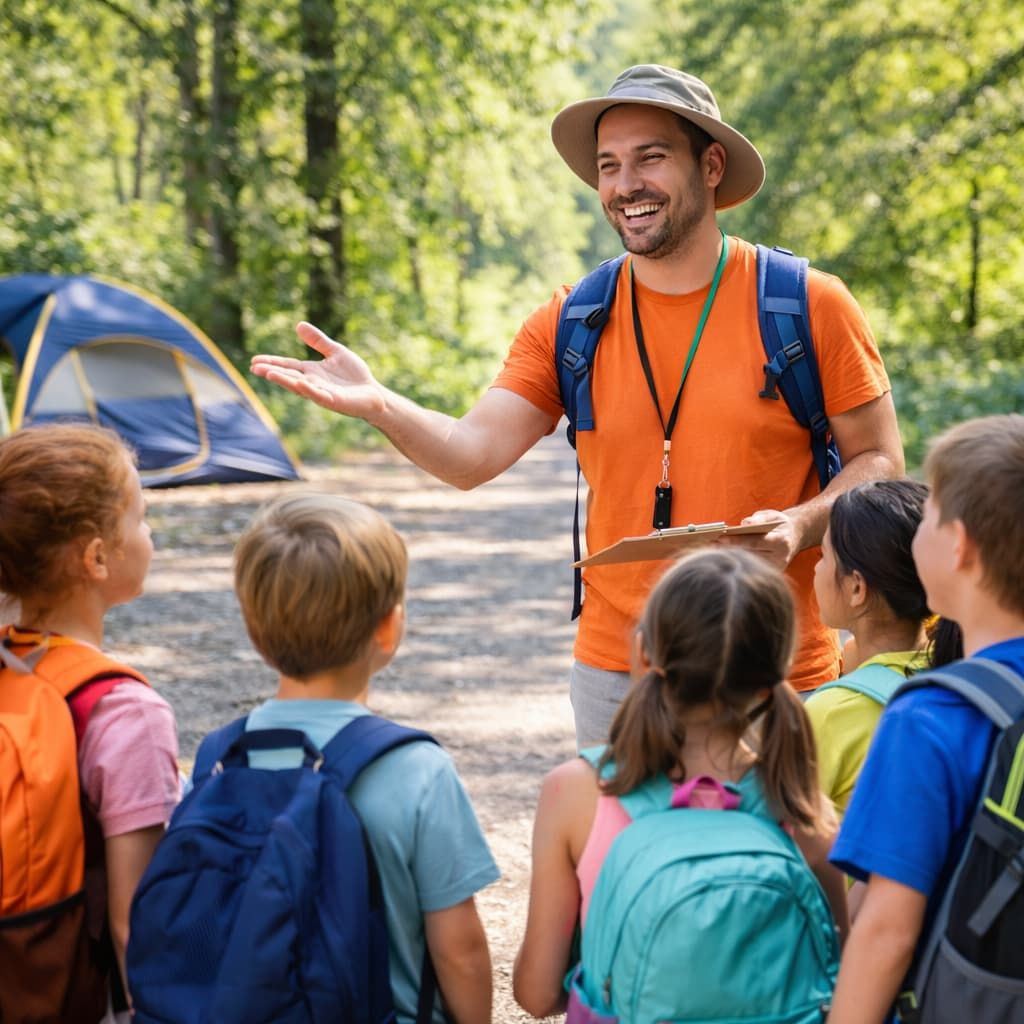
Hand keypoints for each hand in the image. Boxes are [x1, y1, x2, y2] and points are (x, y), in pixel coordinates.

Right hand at [250, 322, 386, 421]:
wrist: (374, 394)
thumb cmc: (355, 375)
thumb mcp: (336, 352)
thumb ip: (318, 341)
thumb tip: (299, 325)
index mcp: (311, 372)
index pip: (288, 366)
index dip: (272, 362)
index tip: (254, 360)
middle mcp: (313, 383)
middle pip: (289, 376)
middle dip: (272, 372)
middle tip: (254, 368)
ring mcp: (322, 393)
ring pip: (300, 387)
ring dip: (285, 380)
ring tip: (269, 374)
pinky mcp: (334, 401)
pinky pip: (319, 395)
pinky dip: (309, 390)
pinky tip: (299, 384)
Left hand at [719, 508, 800, 568]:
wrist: (793, 537)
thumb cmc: (778, 525)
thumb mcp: (772, 516)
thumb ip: (759, 518)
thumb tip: (744, 522)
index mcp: (782, 542)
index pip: (756, 542)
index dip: (737, 540)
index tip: (720, 537)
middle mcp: (780, 558)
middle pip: (750, 555)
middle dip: (729, 549)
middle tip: (709, 544)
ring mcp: (775, 569)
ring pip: (748, 564)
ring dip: (729, 557)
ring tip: (711, 550)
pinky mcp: (769, 575)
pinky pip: (750, 568)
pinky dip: (736, 562)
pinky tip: (721, 556)